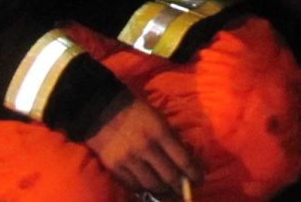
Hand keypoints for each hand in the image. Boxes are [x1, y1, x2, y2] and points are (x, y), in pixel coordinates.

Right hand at [84, 96, 202, 195]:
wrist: (101, 109)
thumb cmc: (136, 111)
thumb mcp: (159, 118)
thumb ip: (171, 138)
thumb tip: (186, 157)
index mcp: (160, 132)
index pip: (183, 160)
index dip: (194, 173)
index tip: (199, 179)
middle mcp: (146, 148)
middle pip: (169, 177)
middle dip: (181, 186)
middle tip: (186, 190)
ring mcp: (129, 160)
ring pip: (151, 185)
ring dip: (164, 191)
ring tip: (170, 191)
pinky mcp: (114, 168)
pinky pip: (133, 185)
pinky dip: (144, 189)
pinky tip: (151, 188)